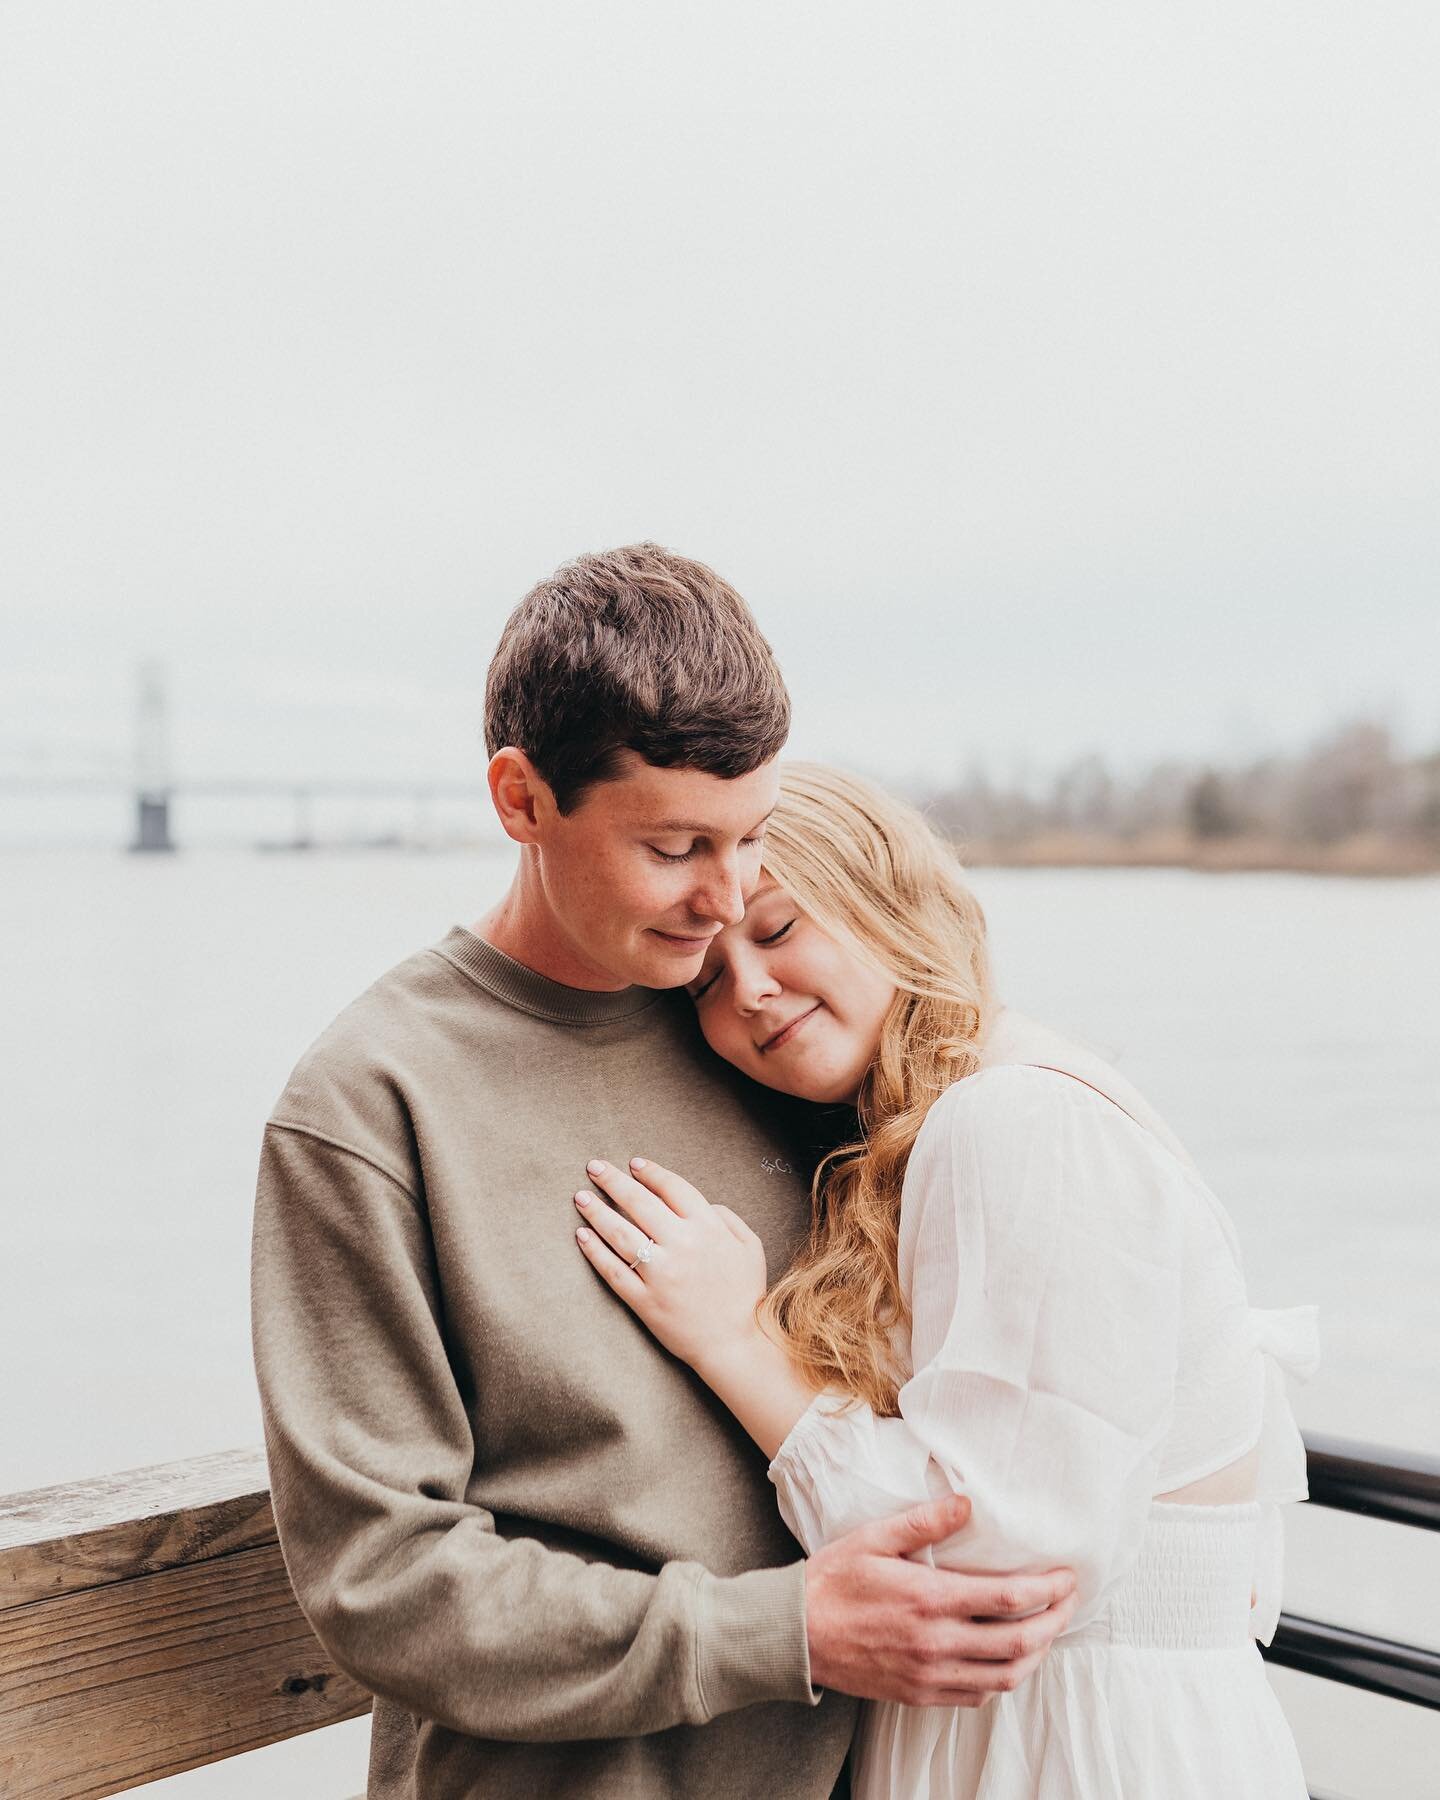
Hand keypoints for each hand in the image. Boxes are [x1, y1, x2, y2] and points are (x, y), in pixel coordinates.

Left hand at [574, 1157, 768, 1377]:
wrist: (734, 1344)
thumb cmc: (744, 1294)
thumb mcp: (750, 1247)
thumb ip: (728, 1218)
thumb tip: (704, 1204)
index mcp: (707, 1228)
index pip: (673, 1188)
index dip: (651, 1173)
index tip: (633, 1163)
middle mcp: (681, 1245)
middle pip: (639, 1203)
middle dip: (613, 1180)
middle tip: (594, 1167)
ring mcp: (660, 1274)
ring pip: (620, 1233)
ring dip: (596, 1211)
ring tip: (581, 1197)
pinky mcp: (644, 1300)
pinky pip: (613, 1271)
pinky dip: (595, 1252)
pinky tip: (582, 1236)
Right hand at [805, 1493, 1077, 1706]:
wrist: (798, 1635)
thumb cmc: (834, 1580)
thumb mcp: (875, 1538)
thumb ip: (924, 1522)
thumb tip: (967, 1504)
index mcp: (930, 1599)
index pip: (1009, 1598)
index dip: (1048, 1589)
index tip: (1066, 1576)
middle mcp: (937, 1642)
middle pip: (1020, 1642)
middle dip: (1056, 1622)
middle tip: (1070, 1601)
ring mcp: (930, 1674)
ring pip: (1005, 1676)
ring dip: (1037, 1654)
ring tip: (1048, 1630)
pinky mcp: (920, 1695)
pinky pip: (977, 1695)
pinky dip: (1003, 1678)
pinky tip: (1007, 1659)